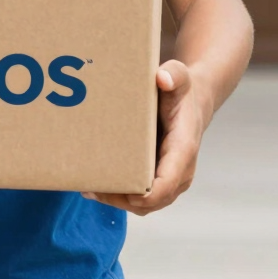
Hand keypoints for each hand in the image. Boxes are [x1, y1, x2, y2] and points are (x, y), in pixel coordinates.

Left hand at [82, 60, 205, 216]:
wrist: (190, 102)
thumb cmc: (181, 90)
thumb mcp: (180, 76)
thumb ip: (174, 75)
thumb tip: (162, 78)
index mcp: (183, 149)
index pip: (168, 182)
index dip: (147, 193)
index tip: (124, 193)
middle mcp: (180, 170)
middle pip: (153, 200)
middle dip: (122, 199)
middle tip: (91, 187)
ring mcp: (170, 178)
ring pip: (145, 204)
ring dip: (118, 201)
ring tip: (87, 188)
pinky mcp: (158, 176)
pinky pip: (141, 196)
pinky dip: (120, 196)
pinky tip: (95, 186)